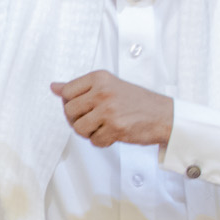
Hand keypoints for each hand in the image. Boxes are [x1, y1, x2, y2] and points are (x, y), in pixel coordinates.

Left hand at [51, 72, 173, 147]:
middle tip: (94, 120)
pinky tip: (113, 133)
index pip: (66, 92)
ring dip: (89, 133)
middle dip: (78, 120)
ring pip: (79, 128)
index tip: (83, 107)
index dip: (71, 104)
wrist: (165, 115)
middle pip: (69, 112)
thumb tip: (54, 87)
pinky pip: (94, 141)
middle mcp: (103, 91)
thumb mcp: (108, 85)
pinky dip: (102, 141)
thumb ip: (80, 87)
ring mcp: (109, 110)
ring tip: (103, 127)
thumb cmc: (136, 101)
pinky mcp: (116, 128)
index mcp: (99, 78)